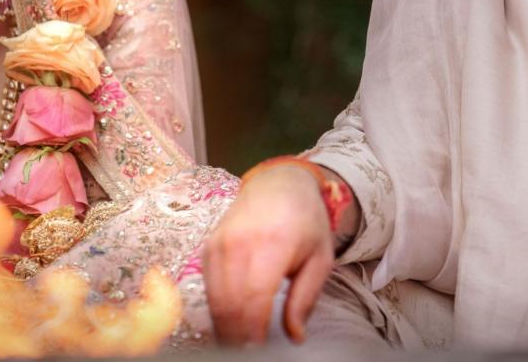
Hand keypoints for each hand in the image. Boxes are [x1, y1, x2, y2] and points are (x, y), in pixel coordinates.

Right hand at [204, 165, 335, 345]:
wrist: (279, 183)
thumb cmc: (305, 222)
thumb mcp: (319, 258)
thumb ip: (305, 299)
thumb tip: (295, 336)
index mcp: (272, 243)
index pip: (254, 298)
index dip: (253, 331)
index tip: (259, 351)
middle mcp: (240, 242)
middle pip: (229, 303)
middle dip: (237, 336)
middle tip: (249, 353)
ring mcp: (219, 243)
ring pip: (214, 299)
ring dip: (225, 327)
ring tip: (240, 345)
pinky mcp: (208, 246)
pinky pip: (208, 287)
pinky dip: (217, 310)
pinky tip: (230, 324)